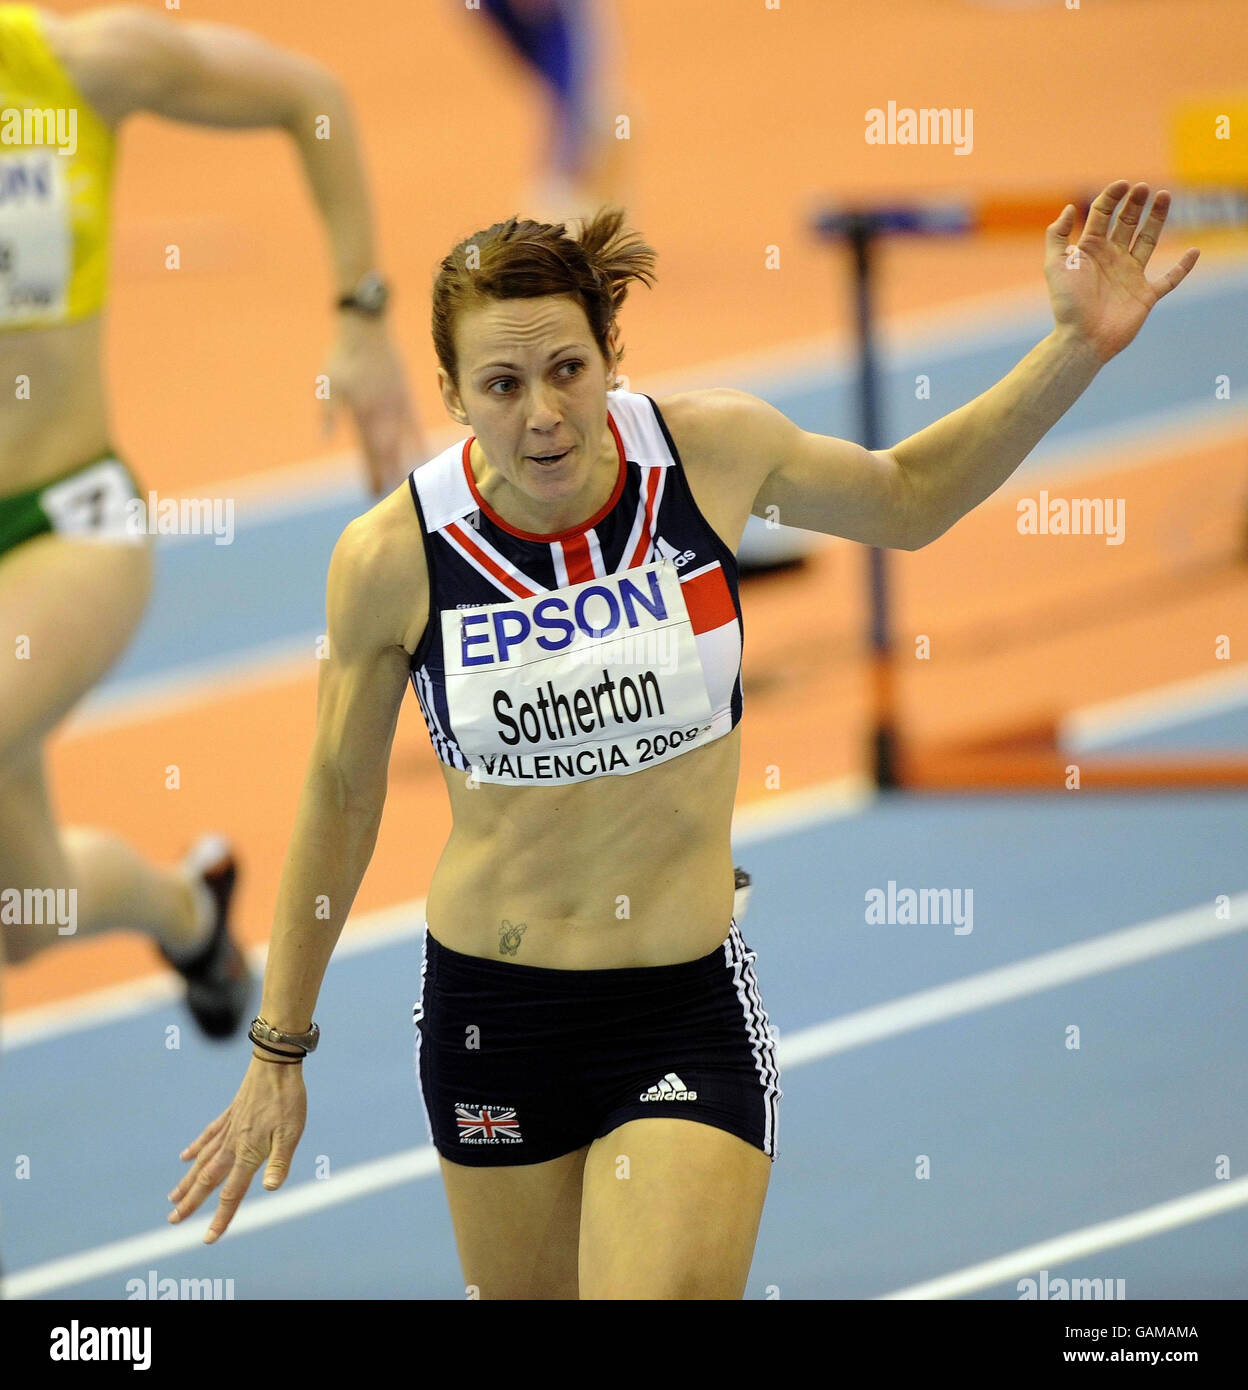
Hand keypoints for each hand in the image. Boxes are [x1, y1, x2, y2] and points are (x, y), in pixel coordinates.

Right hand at [168, 1057, 306, 1243]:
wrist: (276, 1065)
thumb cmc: (288, 1100)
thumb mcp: (291, 1133)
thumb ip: (280, 1162)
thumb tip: (270, 1189)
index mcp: (248, 1152)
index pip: (232, 1192)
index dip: (221, 1217)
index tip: (208, 1239)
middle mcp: (232, 1144)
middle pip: (208, 1180)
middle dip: (191, 1203)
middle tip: (172, 1221)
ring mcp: (228, 1128)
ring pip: (202, 1160)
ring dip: (188, 1181)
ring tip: (172, 1198)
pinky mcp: (229, 1114)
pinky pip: (208, 1136)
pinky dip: (196, 1148)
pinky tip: (185, 1157)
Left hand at [323, 319, 427, 496]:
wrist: (367, 329)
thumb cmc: (342, 356)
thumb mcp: (328, 383)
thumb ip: (328, 414)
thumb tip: (323, 441)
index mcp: (363, 412)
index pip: (368, 451)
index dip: (371, 472)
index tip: (371, 492)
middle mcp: (384, 413)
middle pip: (387, 452)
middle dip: (387, 474)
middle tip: (386, 497)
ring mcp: (398, 406)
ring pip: (403, 442)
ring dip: (403, 464)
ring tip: (404, 484)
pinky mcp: (407, 398)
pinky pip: (416, 426)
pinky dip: (419, 443)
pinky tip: (422, 458)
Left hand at [1044, 180, 1198, 364]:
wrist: (1081, 338)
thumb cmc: (1066, 304)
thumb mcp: (1054, 265)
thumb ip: (1057, 235)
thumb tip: (1072, 207)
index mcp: (1090, 251)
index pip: (1102, 215)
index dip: (1112, 197)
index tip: (1123, 185)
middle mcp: (1111, 259)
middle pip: (1127, 224)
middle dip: (1135, 204)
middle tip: (1144, 188)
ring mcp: (1130, 276)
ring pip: (1148, 241)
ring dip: (1157, 219)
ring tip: (1164, 196)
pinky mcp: (1145, 295)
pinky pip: (1169, 279)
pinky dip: (1183, 267)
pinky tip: (1193, 252)